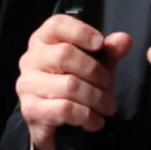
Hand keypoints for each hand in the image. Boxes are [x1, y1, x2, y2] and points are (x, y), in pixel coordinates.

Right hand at [17, 15, 135, 149]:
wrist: (61, 125)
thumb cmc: (79, 85)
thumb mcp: (99, 65)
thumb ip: (110, 51)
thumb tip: (123, 40)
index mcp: (45, 41)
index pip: (56, 25)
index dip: (81, 32)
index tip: (100, 44)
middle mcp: (31, 59)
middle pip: (64, 54)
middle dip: (95, 71)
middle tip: (108, 84)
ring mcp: (27, 85)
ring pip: (68, 85)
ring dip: (96, 98)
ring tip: (108, 106)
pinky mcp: (31, 109)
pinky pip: (64, 108)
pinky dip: (86, 115)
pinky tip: (95, 120)